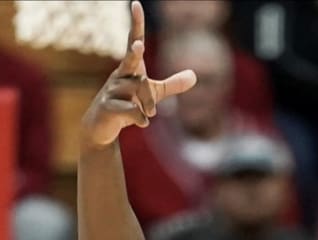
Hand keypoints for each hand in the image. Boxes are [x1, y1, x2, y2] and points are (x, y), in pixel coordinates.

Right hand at [81, 0, 195, 148]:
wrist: (102, 127)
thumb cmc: (128, 105)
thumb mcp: (153, 94)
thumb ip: (172, 84)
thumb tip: (194, 75)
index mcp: (130, 68)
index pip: (134, 41)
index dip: (136, 24)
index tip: (136, 4)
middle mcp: (119, 74)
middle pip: (131, 60)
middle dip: (135, 53)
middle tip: (139, 47)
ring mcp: (111, 90)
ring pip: (138, 92)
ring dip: (149, 106)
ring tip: (149, 114)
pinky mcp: (107, 107)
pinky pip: (132, 111)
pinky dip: (142, 119)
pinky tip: (143, 123)